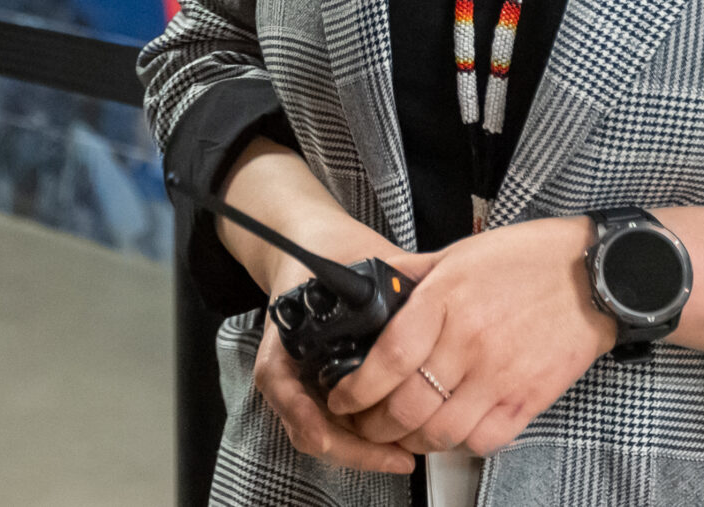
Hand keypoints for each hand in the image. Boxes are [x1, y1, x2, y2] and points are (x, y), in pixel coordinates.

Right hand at [246, 216, 431, 474]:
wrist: (315, 246)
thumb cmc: (333, 252)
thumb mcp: (356, 262)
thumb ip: (379, 283)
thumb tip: (421, 298)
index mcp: (285, 334)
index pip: (282, 386)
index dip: (308, 416)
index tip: (337, 431)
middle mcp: (289, 365)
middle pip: (308, 426)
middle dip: (352, 449)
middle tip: (397, 456)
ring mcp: (304, 381)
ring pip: (323, 433)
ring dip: (361, 450)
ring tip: (403, 455)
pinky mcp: (323, 389)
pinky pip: (335, 425)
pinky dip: (364, 439)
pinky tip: (397, 441)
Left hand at [326, 217, 613, 458]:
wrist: (596, 275)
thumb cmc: (529, 260)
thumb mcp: (460, 253)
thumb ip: (412, 274)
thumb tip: (372, 286)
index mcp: (445, 301)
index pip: (386, 359)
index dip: (356, 389)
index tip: (344, 398)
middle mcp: (469, 342)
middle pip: (406, 406)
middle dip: (375, 425)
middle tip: (366, 423)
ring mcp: (501, 375)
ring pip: (440, 432)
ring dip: (413, 440)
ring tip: (403, 433)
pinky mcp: (529, 399)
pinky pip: (483, 440)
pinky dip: (460, 444)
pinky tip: (452, 430)